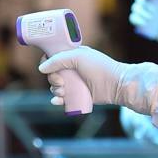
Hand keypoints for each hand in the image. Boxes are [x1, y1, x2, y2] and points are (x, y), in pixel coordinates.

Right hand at [38, 46, 157, 114]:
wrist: (116, 84)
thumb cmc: (99, 67)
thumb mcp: (78, 57)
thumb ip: (58, 60)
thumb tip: (41, 68)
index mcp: (72, 56)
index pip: (52, 57)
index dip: (48, 63)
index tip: (50, 69)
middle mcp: (72, 69)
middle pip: (52, 74)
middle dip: (53, 79)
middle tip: (61, 83)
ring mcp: (75, 83)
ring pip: (56, 87)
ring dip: (55, 90)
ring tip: (64, 93)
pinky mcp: (78, 95)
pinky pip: (63, 99)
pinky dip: (58, 100)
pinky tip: (58, 101)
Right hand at [130, 0, 157, 46]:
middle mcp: (149, 2)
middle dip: (142, 2)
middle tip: (153, 10)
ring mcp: (144, 13)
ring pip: (135, 8)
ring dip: (139, 11)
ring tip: (150, 18)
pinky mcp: (142, 23)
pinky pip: (133, 18)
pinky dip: (135, 19)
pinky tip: (142, 22)